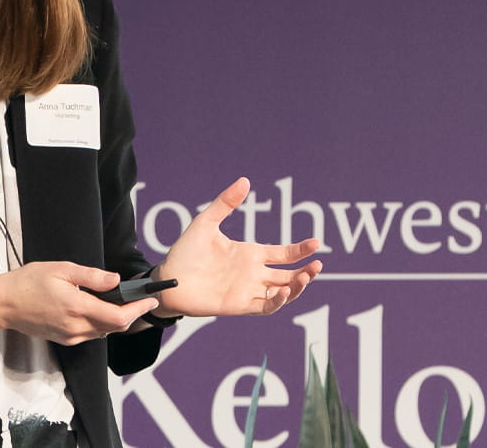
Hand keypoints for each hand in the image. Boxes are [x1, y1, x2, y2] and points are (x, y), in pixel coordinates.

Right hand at [0, 262, 158, 345]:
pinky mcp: (65, 340)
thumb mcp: (61, 269)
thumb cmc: (29, 282)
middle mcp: (76, 327)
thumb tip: (116, 280)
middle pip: (115, 327)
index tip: (151, 300)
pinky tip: (99, 308)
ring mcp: (70, 336)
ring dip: (117, 319)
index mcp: (77, 308)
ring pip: (104, 332)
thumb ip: (92, 276)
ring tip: (122, 301)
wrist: (3, 304)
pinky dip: (102, 323)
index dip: (138, 309)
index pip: (118, 316)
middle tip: (140, 299)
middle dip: (131, 314)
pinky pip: (91, 334)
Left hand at [153, 178, 321, 316]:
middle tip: (318, 264)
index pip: (283, 254)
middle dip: (306, 271)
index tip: (316, 243)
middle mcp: (252, 273)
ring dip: (297, 287)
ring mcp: (247, 290)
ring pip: (282, 293)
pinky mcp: (239, 305)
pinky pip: (265, 306)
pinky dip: (277, 301)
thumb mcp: (206, 222)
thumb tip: (245, 180)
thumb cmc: (185, 252)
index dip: (300, 250)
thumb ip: (226, 203)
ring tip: (306, 276)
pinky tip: (283, 290)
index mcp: (249, 254)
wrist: (168, 279)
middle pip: (288, 275)